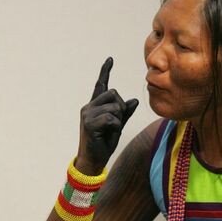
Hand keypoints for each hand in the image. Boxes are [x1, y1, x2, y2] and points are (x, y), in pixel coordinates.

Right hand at [75, 57, 138, 174]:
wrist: (93, 160)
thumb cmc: (103, 143)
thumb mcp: (117, 126)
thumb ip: (125, 114)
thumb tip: (134, 101)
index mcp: (94, 106)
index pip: (101, 85)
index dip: (105, 71)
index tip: (110, 59)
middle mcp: (89, 107)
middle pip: (113, 93)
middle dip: (121, 107)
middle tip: (117, 122)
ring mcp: (87, 114)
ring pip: (114, 106)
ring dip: (119, 119)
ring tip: (111, 130)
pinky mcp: (89, 123)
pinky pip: (111, 118)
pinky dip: (115, 126)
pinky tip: (109, 133)